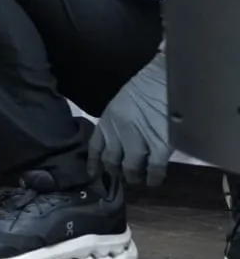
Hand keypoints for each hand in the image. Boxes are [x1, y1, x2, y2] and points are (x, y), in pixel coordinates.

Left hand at [87, 52, 169, 186]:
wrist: (166, 78)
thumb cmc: (146, 86)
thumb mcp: (122, 103)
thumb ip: (118, 122)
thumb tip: (119, 142)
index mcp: (108, 119)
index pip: (95, 147)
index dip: (93, 163)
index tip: (92, 175)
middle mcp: (118, 131)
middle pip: (111, 161)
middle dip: (114, 172)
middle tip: (121, 177)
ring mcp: (138, 139)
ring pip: (130, 167)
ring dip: (133, 176)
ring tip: (137, 179)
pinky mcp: (159, 144)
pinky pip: (154, 168)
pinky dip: (154, 177)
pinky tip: (154, 180)